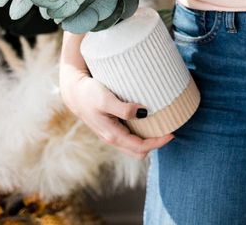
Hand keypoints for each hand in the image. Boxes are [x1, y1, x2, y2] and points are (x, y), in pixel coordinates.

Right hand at [59, 69, 173, 160]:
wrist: (74, 92)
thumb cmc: (89, 94)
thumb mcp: (106, 99)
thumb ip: (124, 108)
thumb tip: (144, 113)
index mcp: (112, 135)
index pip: (140, 147)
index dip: (158, 142)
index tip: (171, 133)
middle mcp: (111, 139)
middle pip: (138, 152)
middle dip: (154, 144)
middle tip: (168, 130)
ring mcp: (110, 135)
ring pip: (133, 147)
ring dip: (147, 140)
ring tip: (160, 126)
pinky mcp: (110, 129)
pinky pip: (128, 138)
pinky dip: (140, 135)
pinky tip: (146, 121)